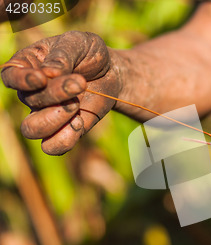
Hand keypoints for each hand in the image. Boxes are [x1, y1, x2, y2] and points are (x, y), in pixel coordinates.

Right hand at [1, 31, 121, 154]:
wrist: (112, 72)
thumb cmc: (90, 53)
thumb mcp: (79, 43)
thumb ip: (63, 55)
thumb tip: (49, 73)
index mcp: (27, 66)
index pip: (10, 76)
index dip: (22, 81)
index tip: (41, 78)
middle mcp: (31, 92)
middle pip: (30, 101)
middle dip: (56, 94)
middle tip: (80, 83)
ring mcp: (46, 114)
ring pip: (32, 130)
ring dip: (55, 120)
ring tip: (76, 106)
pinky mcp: (65, 130)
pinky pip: (52, 147)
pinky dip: (65, 139)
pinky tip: (79, 122)